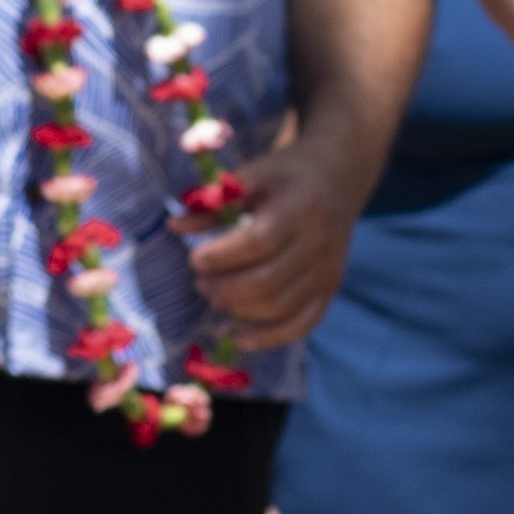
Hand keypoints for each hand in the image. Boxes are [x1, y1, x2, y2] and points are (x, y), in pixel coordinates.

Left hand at [181, 130, 360, 356]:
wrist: (338, 177)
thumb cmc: (286, 175)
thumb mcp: (251, 175)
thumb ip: (214, 202)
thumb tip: (174, 226)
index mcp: (298, 209)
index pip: (259, 243)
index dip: (222, 257)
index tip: (194, 258)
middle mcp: (318, 243)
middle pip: (268, 281)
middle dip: (225, 287)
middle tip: (200, 281)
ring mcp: (327, 270)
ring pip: (280, 306)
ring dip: (239, 309)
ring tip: (214, 295)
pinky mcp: (330, 288)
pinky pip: (302, 324)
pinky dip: (270, 338)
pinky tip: (239, 338)